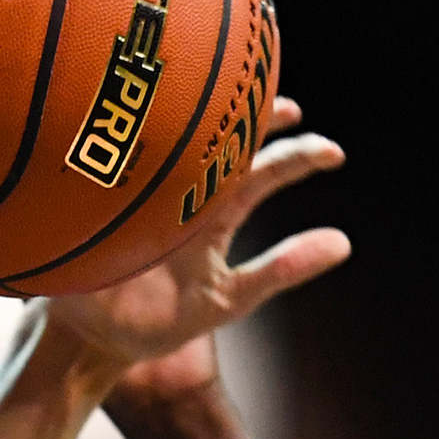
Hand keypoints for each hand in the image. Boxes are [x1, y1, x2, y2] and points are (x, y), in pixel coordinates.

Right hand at [45, 98, 348, 402]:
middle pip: (217, 142)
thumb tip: (345, 243)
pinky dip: (132, 148)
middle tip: (289, 106)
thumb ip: (283, 269)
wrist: (94, 341)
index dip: (294, 157)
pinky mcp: (99, 208)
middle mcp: (176, 196)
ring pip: (172, 145)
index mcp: (210, 214)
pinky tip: (146, 127)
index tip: (332, 153)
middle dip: (250, 117)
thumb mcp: (231, 298)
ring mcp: (136, 198)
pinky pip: (115, 172)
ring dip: (198, 119)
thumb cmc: (159, 321)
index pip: (258, 172)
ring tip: (229, 97)